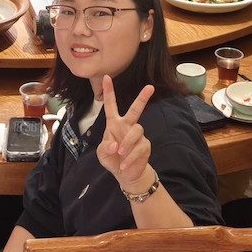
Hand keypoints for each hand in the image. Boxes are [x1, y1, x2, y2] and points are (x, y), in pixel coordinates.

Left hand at [96, 75, 155, 190]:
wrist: (125, 174)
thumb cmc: (112, 159)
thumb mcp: (102, 154)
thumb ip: (105, 148)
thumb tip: (115, 145)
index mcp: (114, 124)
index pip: (111, 105)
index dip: (109, 92)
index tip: (106, 78)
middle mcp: (127, 126)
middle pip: (135, 109)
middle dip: (142, 98)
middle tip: (150, 87)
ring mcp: (138, 135)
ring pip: (136, 131)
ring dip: (127, 143)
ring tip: (121, 153)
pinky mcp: (145, 146)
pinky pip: (139, 148)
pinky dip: (130, 158)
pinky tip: (125, 165)